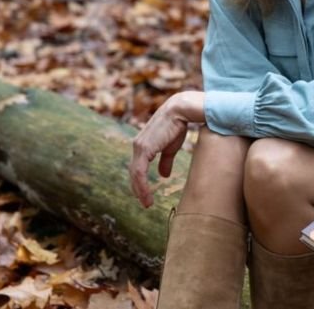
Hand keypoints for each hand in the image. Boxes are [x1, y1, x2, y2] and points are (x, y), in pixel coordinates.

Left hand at [129, 91, 204, 207]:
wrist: (180, 110)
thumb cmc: (177, 125)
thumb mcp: (170, 147)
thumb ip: (165, 161)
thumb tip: (163, 175)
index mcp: (143, 145)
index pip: (138, 167)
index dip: (140, 182)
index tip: (145, 195)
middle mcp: (138, 146)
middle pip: (134, 172)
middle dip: (138, 188)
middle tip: (145, 202)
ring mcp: (139, 147)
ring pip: (135, 174)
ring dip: (140, 190)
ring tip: (146, 203)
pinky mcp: (144, 149)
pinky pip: (140, 172)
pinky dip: (142, 186)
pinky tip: (147, 196)